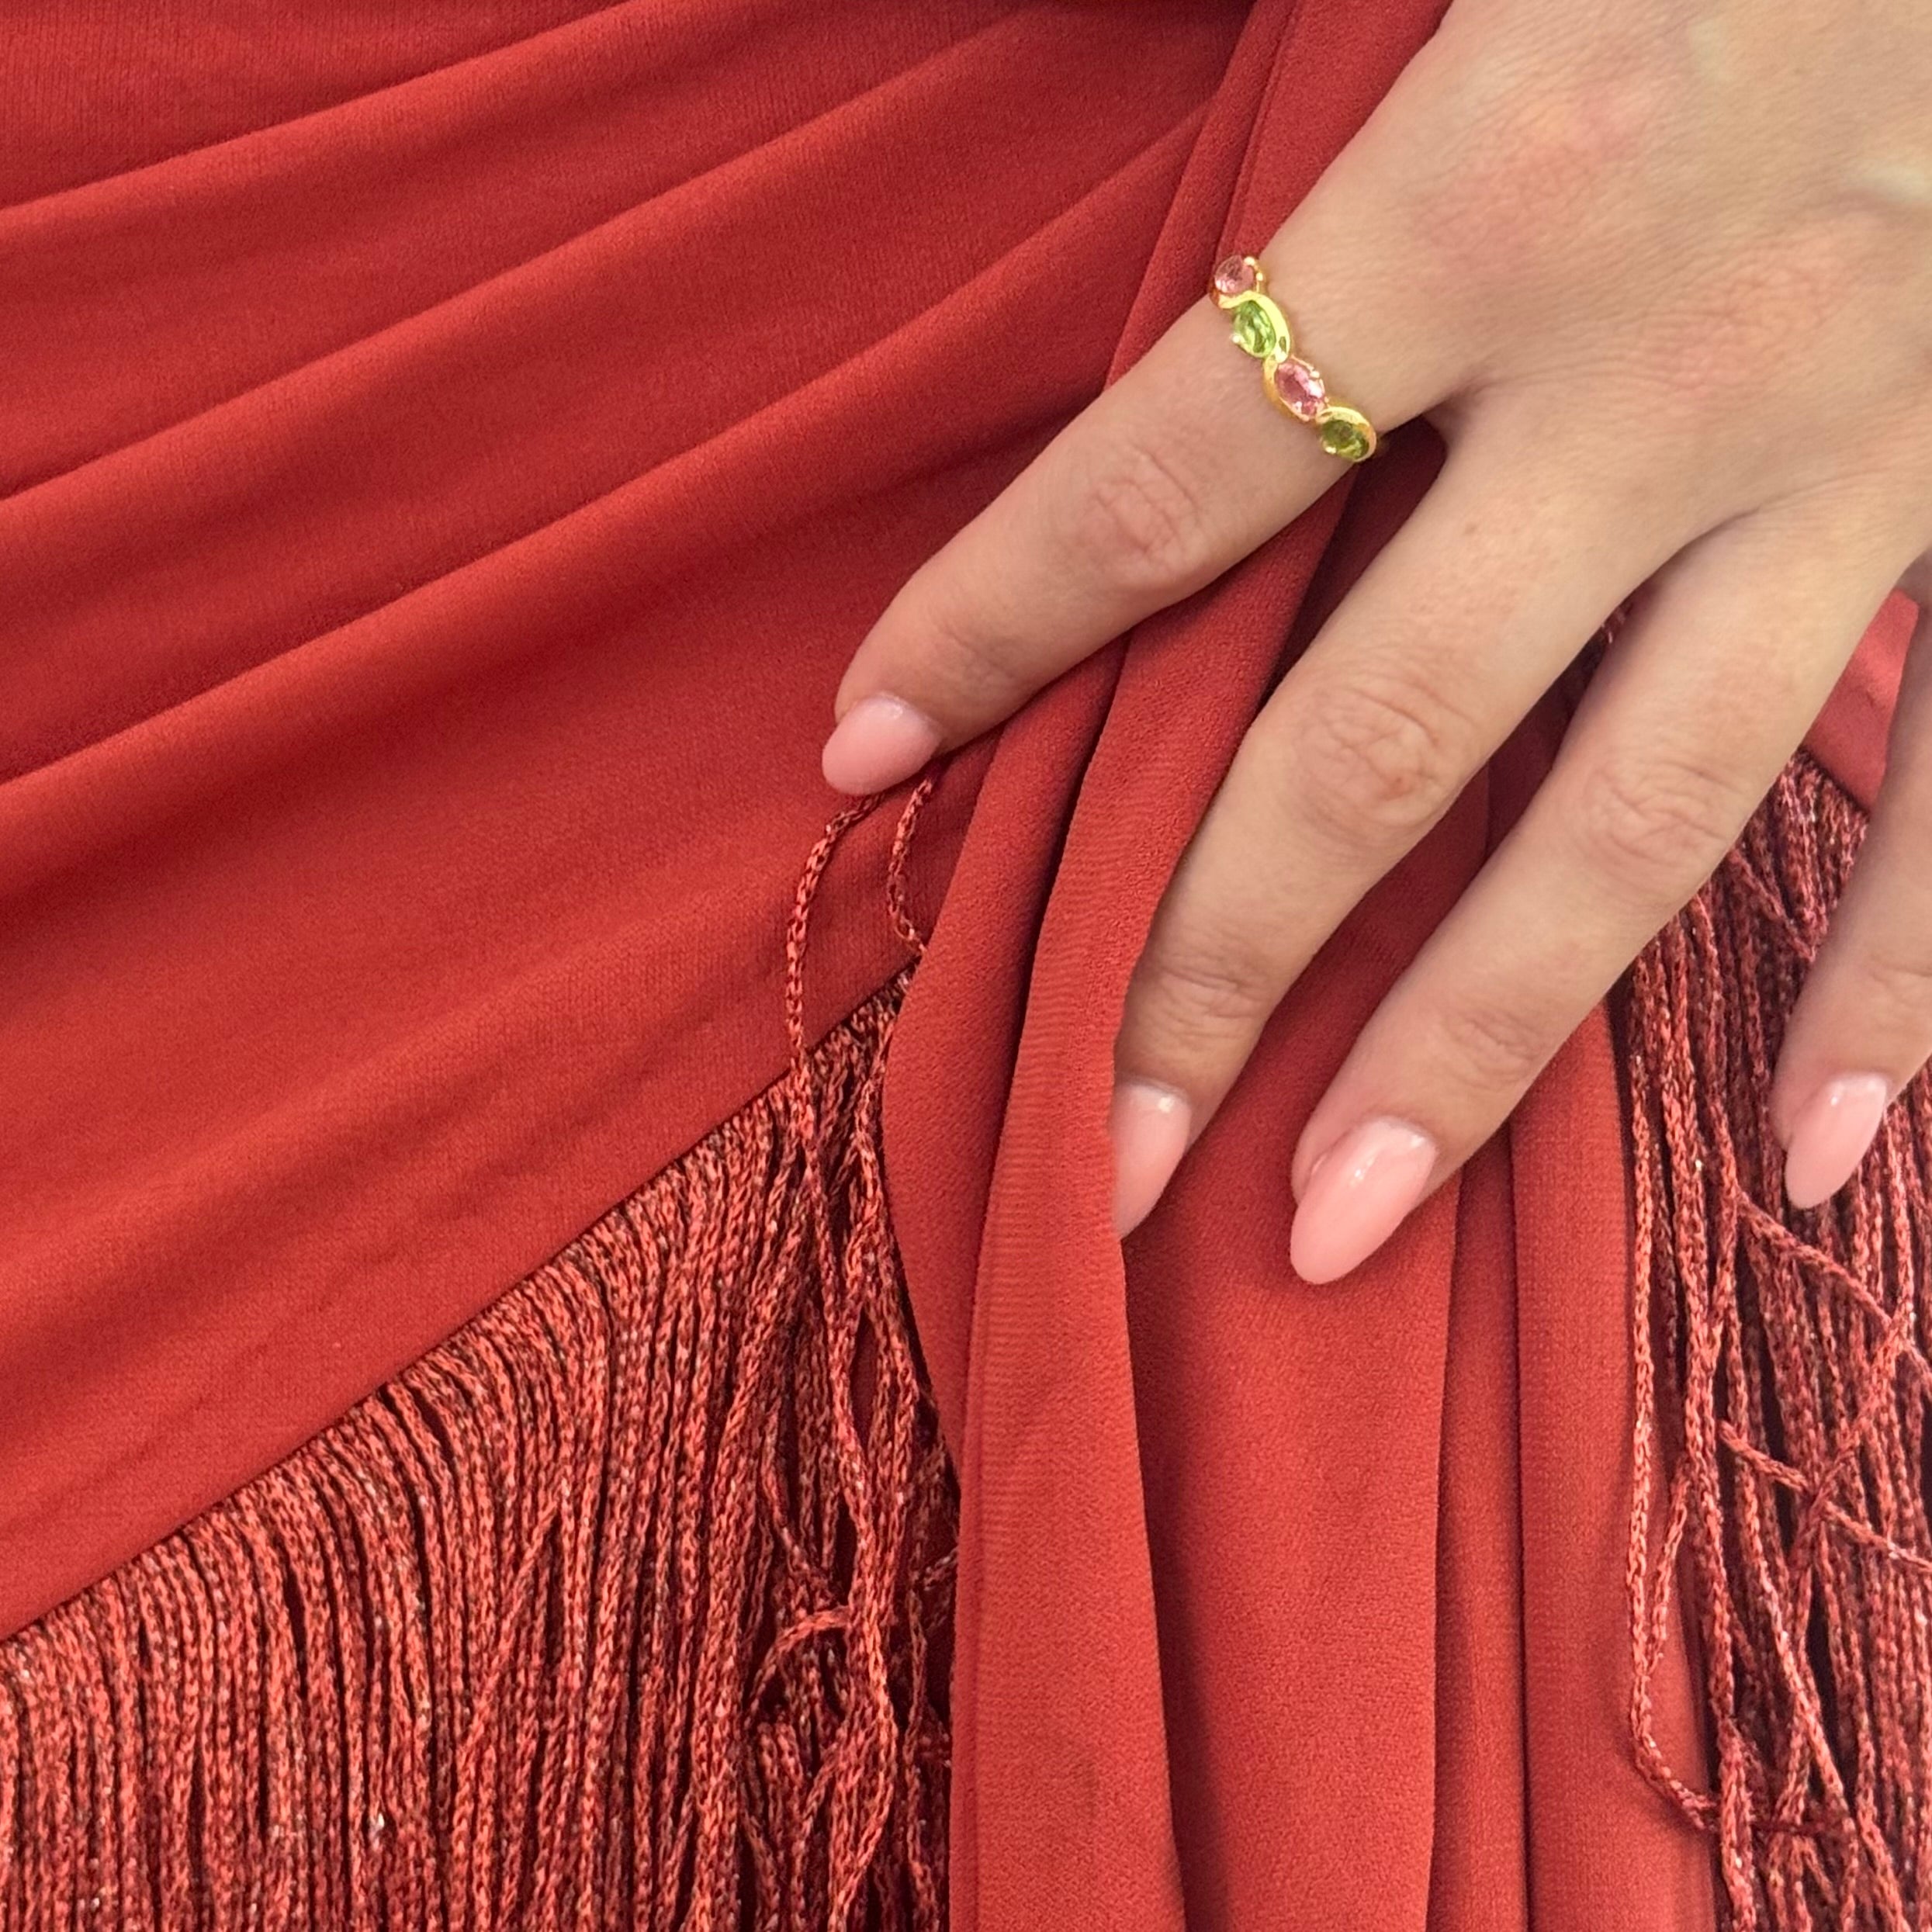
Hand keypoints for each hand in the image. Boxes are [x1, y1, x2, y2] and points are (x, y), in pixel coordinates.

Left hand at [821, 0, 1931, 1280]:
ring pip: (1637, 822)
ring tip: (1337, 1224)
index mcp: (1496, 185)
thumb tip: (1124, 270)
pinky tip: (1804, 1161)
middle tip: (1102, 1157)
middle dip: (1216, 961)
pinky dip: (1893, 991)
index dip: (993, 625)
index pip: (1166, 475)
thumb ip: (1283, 122)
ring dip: (1474, 1048)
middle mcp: (1677, 359)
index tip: (865, 754)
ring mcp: (1871, 456)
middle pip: (1382, 735)